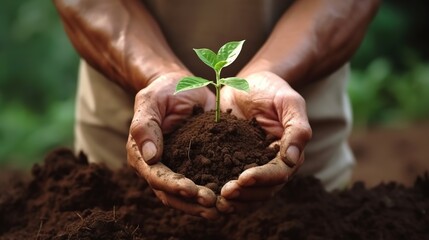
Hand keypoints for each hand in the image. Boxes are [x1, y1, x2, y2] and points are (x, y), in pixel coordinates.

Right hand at [127, 71, 218, 218]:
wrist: (184, 86)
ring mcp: (177, 169)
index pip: (155, 176)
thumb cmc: (164, 90)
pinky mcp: (196, 166)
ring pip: (187, 196)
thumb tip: (149, 157)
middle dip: (191, 201)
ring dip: (203, 204)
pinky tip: (232, 196)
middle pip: (171, 193)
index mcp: (141, 154)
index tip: (191, 189)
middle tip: (212, 203)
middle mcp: (158, 167)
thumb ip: (145, 125)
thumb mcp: (151, 100)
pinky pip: (204, 184)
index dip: (172, 185)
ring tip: (223, 207)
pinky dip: (216, 192)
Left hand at [217, 71, 311, 212]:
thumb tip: (292, 159)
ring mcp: (252, 165)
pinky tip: (206, 192)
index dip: (263, 178)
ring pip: (248, 192)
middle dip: (245, 194)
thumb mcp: (288, 101)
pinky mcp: (234, 163)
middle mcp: (272, 164)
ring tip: (216, 200)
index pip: (279, 174)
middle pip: (264, 190)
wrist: (248, 82)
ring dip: (234, 199)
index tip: (243, 178)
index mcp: (289, 153)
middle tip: (225, 193)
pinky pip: (230, 181)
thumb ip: (297, 128)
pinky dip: (220, 190)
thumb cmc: (272, 88)